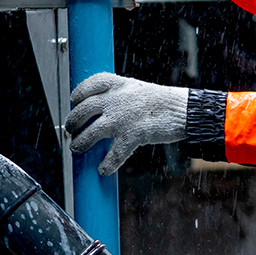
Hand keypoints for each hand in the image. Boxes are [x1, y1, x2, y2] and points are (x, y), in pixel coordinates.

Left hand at [68, 73, 188, 175]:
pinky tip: (103, 170)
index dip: (78, 94)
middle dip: (72, 122)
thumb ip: (120, 95)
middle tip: (71, 129)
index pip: (88, 85)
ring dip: (80, 144)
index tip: (75, 101)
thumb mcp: (138, 90)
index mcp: (119, 84)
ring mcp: (121, 119)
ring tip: (76, 149)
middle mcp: (116, 100)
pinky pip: (112, 155)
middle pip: (82, 111)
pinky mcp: (130, 136)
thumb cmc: (163, 102)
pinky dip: (106, 165)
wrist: (184, 110)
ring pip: (89, 134)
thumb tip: (102, 108)